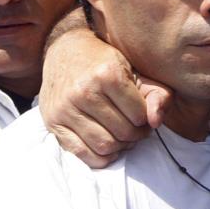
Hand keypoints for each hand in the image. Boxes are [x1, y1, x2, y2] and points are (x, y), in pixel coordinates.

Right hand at [40, 27, 171, 167]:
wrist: (65, 51)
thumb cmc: (105, 62)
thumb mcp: (136, 70)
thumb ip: (157, 94)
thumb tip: (156, 121)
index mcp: (107, 74)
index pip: (139, 115)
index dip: (147, 120)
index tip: (144, 116)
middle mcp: (84, 91)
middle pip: (123, 132)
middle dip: (136, 135)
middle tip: (136, 128)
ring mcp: (65, 108)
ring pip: (104, 145)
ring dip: (120, 146)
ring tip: (123, 136)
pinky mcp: (52, 122)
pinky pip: (81, 153)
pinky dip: (100, 157)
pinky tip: (108, 147)